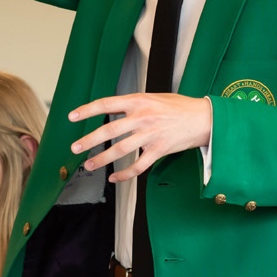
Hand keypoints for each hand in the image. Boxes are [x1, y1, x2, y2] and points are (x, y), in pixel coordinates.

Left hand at [68, 93, 210, 181]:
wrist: (205, 119)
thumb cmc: (179, 107)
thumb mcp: (154, 97)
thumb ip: (134, 104)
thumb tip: (114, 109)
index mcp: (139, 101)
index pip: (107, 104)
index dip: (87, 110)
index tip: (72, 117)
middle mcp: (142, 117)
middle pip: (109, 130)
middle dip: (89, 139)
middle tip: (75, 147)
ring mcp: (150, 135)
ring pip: (120, 150)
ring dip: (102, 159)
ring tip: (89, 165)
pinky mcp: (159, 150)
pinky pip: (138, 166)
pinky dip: (125, 174)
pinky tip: (114, 179)